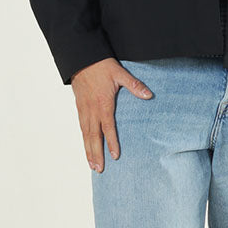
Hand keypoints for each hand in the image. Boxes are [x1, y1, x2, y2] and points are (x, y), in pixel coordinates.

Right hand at [70, 58, 152, 172]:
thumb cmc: (101, 66)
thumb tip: (148, 95)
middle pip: (94, 136)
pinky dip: (83, 140)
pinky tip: (86, 147)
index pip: (108, 127)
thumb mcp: (120, 73)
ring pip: (86, 134)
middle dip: (96, 153)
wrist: (81, 58)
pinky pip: (81, 127)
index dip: (111, 142)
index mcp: (103, 103)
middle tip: (99, 169)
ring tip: (92, 165)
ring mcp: (84, 109)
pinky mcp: (79, 107)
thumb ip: (134, 85)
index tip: (115, 156)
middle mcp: (92, 109)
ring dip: (88, 150)